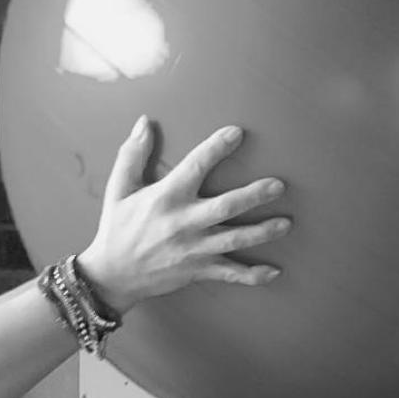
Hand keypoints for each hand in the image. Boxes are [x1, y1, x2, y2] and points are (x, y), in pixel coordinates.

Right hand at [74, 117, 291, 314]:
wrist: (112, 276)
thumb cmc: (117, 228)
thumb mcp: (119, 188)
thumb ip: (133, 154)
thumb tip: (145, 121)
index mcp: (166, 198)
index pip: (195, 167)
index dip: (216, 148)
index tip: (237, 132)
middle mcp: (183, 223)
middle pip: (225, 207)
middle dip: (253, 196)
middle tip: (278, 185)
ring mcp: (193, 249)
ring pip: (234, 240)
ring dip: (262, 232)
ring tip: (286, 223)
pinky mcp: (197, 270)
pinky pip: (229, 274)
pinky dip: (252, 275)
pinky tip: (274, 272)